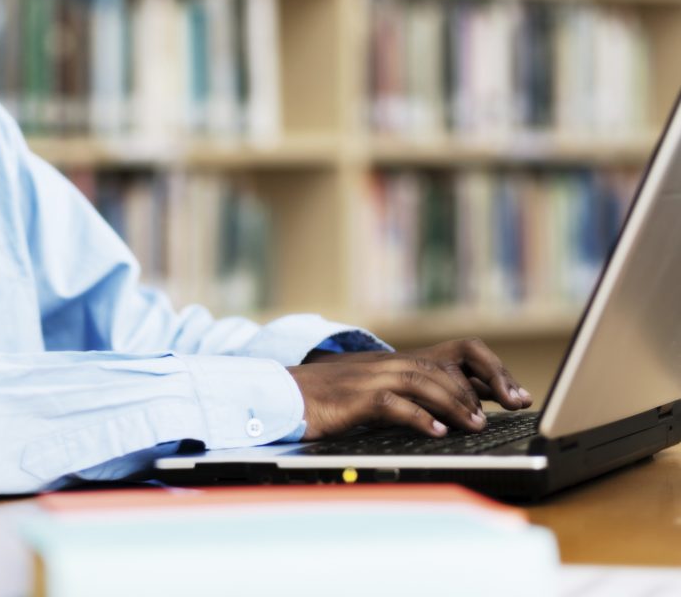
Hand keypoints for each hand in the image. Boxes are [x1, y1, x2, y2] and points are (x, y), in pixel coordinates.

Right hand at [287, 338, 532, 440]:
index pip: (447, 360)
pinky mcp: (355, 397)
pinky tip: (437, 433)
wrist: (282, 395)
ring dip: (453, 404)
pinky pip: (394, 404)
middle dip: (474, 390)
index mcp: (392, 364)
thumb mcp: (368, 396)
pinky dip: (419, 418)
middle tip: (497, 415)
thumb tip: (441, 418)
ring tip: (476, 425)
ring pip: (423, 382)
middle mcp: (385, 365)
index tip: (511, 397)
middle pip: (441, 368)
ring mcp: (370, 378)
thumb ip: (401, 399)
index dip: (482, 375)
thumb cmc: (325, 401)